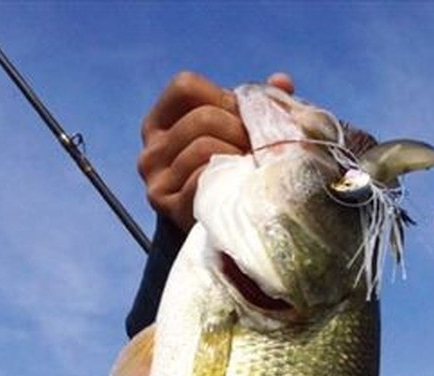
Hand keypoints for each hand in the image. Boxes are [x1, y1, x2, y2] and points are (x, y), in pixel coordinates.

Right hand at [137, 70, 294, 231]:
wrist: (215, 235)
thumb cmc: (228, 177)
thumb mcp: (233, 136)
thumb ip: (253, 106)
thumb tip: (283, 81)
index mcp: (159, 124)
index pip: (185, 86)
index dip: (222, 97)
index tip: (242, 118)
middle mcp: (150, 151)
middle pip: (202, 118)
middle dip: (239, 131)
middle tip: (257, 150)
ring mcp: (155, 181)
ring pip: (205, 147)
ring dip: (238, 157)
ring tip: (252, 170)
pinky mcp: (169, 208)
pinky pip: (203, 179)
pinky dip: (228, 179)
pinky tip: (241, 187)